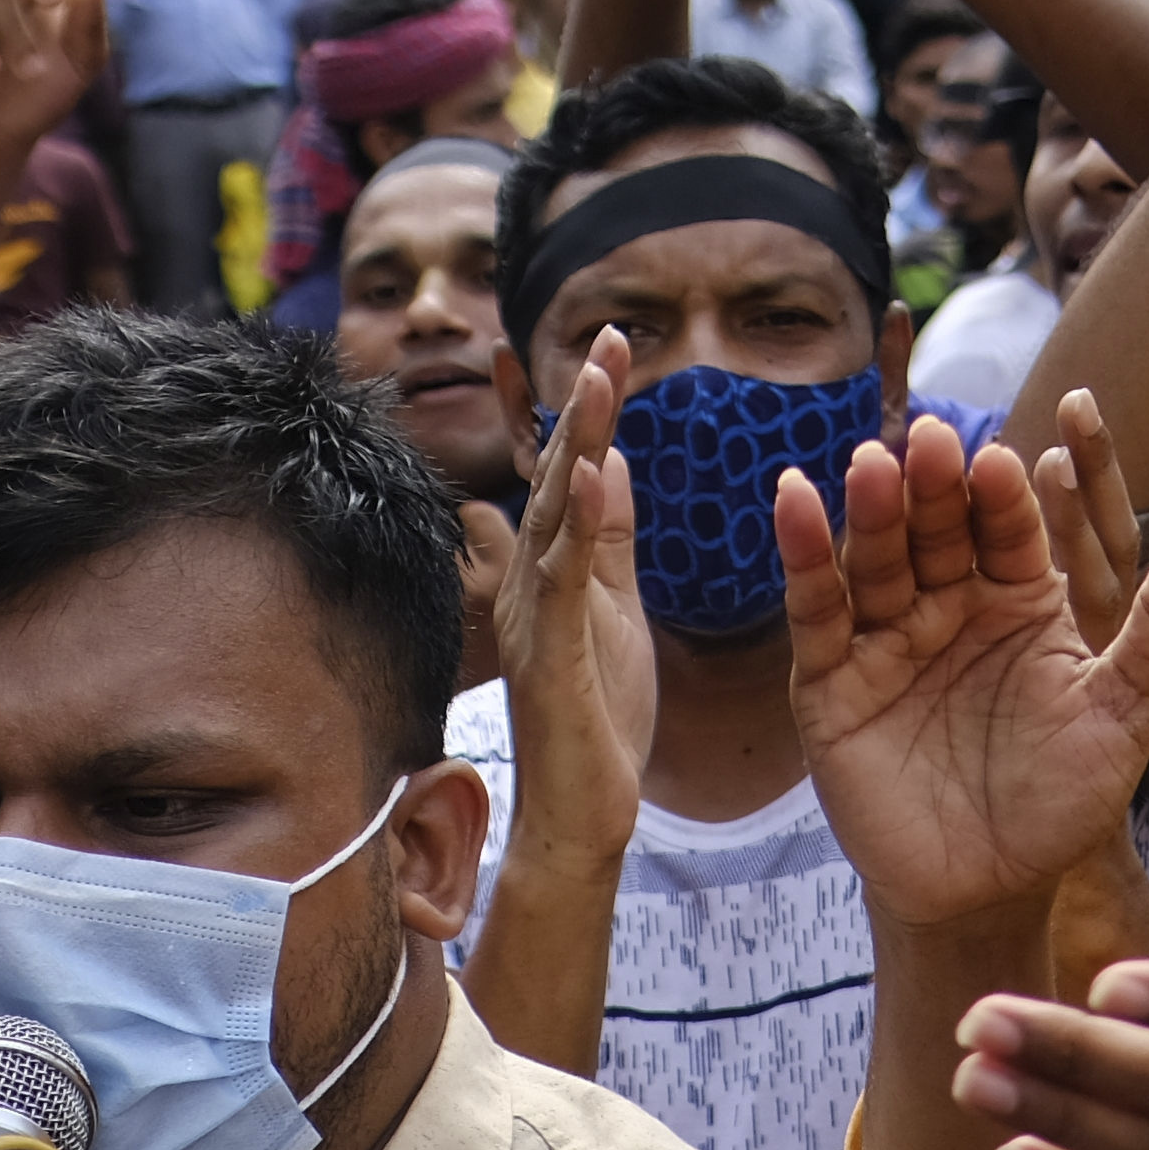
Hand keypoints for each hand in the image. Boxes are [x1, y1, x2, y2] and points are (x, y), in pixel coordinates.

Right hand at [492, 338, 656, 879]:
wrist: (582, 812)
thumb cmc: (600, 718)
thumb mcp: (615, 609)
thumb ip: (609, 540)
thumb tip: (614, 463)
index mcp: (554, 568)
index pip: (574, 472)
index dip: (592, 408)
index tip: (616, 342)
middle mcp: (532, 581)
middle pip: (560, 475)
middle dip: (584, 405)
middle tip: (609, 336)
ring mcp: (534, 615)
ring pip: (556, 513)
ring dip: (580, 443)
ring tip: (600, 379)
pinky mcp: (548, 655)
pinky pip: (562, 580)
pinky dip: (578, 525)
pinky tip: (597, 476)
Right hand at [778, 418, 1148, 928]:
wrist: (987, 891)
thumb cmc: (1062, 801)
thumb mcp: (1123, 708)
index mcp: (1021, 599)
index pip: (1011, 529)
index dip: (1008, 496)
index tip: (1011, 461)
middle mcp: (950, 605)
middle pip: (939, 530)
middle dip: (934, 486)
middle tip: (931, 439)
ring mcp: (887, 638)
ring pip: (877, 557)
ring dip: (871, 509)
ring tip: (871, 463)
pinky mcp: (831, 679)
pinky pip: (817, 608)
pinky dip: (802, 553)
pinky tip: (792, 497)